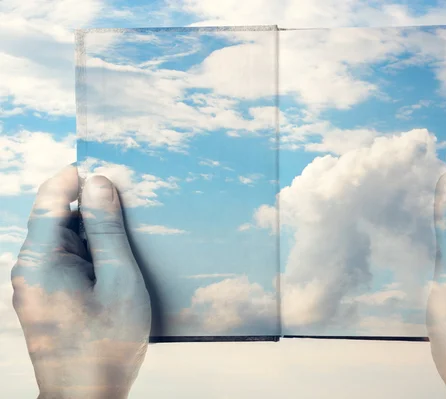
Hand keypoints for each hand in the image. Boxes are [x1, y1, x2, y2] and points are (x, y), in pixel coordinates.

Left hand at [11, 164, 150, 398]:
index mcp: (40, 261)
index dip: (74, 178)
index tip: (101, 164)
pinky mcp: (47, 299)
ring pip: (64, 243)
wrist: (86, 398)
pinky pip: (67, 264)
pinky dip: (91, 257)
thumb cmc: (106, 343)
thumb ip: (106, 229)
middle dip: (90, 209)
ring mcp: (36, 286)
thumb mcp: (118, 279)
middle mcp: (30, 270)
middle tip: (129, 206)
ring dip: (94, 236)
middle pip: (57, 221)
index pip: (50, 202)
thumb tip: (98, 183)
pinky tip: (117, 266)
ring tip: (128, 241)